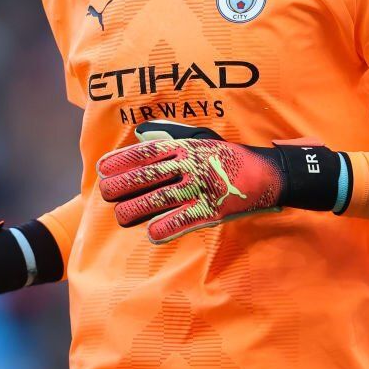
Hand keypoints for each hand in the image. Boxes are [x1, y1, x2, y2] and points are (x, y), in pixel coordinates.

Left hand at [97, 121, 289, 244]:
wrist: (266, 174)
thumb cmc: (227, 157)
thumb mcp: (201, 140)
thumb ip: (172, 138)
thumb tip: (142, 135)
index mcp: (185, 147)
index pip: (146, 153)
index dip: (121, 161)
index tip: (103, 169)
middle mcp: (190, 165)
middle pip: (147, 176)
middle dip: (122, 185)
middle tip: (107, 193)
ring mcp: (201, 187)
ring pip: (160, 199)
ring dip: (136, 209)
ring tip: (121, 216)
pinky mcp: (212, 209)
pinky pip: (184, 220)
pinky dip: (166, 227)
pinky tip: (152, 233)